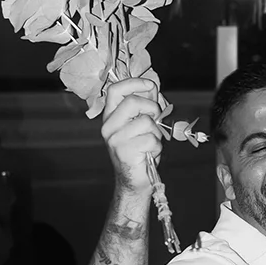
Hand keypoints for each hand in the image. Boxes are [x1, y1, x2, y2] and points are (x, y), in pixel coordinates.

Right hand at [100, 76, 163, 195]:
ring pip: (146, 121)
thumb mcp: (141, 125)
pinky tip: (149, 154)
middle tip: (156, 119)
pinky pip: (151, 139)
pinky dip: (156, 147)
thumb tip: (151, 87)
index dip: (134, 83)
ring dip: (156, 132)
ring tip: (150, 143)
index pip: (115, 90)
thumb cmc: (140, 151)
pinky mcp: (124, 151)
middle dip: (151, 107)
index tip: (150, 85)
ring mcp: (115, 139)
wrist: (133, 181)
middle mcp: (108, 126)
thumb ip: (144, 106)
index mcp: (110, 117)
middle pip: (132, 102)